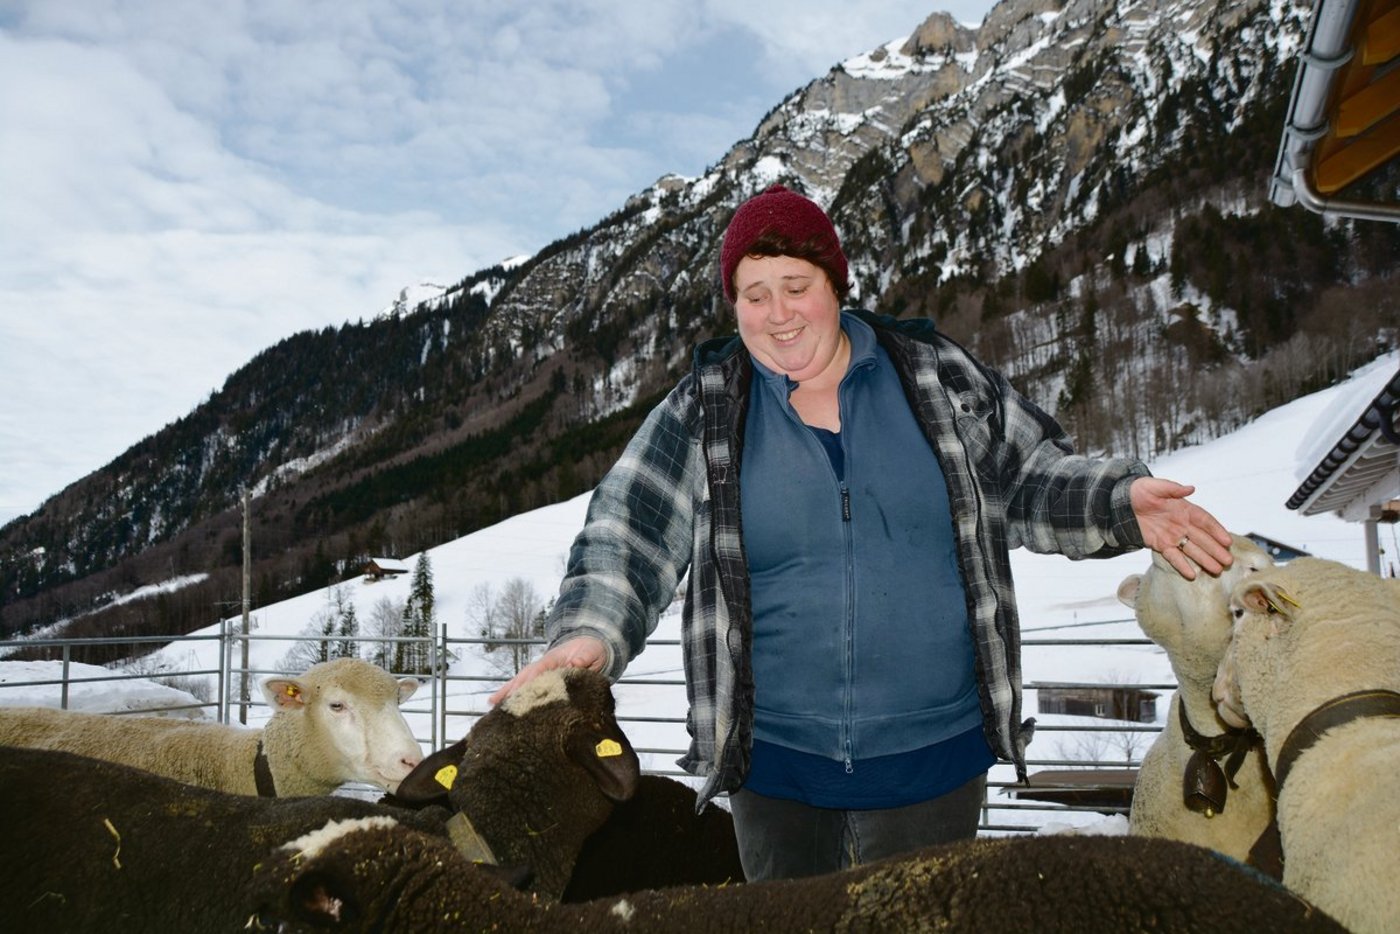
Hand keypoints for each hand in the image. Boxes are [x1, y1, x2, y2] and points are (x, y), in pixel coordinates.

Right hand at [488, 636, 607, 704]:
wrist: (592, 646)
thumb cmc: (591, 650)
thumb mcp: (591, 652)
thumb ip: (584, 658)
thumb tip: (575, 663)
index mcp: (553, 659)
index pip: (539, 670)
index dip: (530, 680)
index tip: (521, 691)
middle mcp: (543, 666)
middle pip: (523, 677)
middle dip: (512, 690)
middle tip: (498, 703)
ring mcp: (541, 673)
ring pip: (520, 683)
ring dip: (507, 694)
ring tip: (492, 706)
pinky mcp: (543, 682)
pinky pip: (526, 689)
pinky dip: (514, 696)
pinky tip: (502, 705)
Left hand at [1129, 477, 1232, 579]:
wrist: (1121, 503)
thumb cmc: (1140, 491)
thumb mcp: (1155, 486)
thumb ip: (1173, 488)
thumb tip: (1191, 488)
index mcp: (1184, 509)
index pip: (1205, 521)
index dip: (1216, 530)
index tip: (1227, 541)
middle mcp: (1182, 524)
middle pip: (1202, 539)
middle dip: (1215, 550)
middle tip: (1228, 561)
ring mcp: (1172, 536)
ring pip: (1192, 550)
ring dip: (1204, 560)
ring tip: (1218, 570)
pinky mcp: (1160, 545)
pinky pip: (1173, 557)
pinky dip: (1182, 565)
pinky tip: (1192, 575)